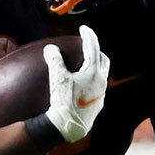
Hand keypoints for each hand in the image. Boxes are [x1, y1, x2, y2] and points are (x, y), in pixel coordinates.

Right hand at [42, 24, 109, 143]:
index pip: (93, 48)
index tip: (83, 28)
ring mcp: (101, 94)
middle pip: (103, 60)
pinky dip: (92, 80)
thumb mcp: (57, 78)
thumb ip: (54, 60)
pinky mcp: (98, 104)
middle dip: (96, 51)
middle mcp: (101, 82)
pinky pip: (98, 87)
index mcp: (93, 72)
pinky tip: (82, 84)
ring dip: (95, 66)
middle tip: (86, 46)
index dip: (88, 35)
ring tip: (84, 64)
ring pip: (102, 74)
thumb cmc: (63, 101)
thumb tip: (51, 48)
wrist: (68, 126)